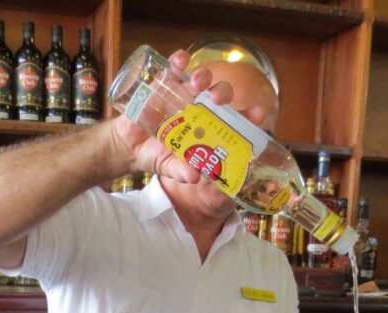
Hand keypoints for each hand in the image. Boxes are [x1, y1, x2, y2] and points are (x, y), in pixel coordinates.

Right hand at [109, 50, 265, 183]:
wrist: (129, 147)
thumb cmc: (156, 155)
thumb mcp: (169, 167)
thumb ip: (181, 171)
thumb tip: (194, 176)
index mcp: (208, 128)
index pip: (235, 119)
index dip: (249, 115)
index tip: (258, 113)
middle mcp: (200, 108)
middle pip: (219, 95)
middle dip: (223, 93)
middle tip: (217, 99)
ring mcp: (182, 94)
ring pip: (200, 79)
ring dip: (203, 76)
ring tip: (197, 82)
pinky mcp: (164, 84)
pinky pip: (174, 68)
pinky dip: (179, 61)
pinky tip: (181, 61)